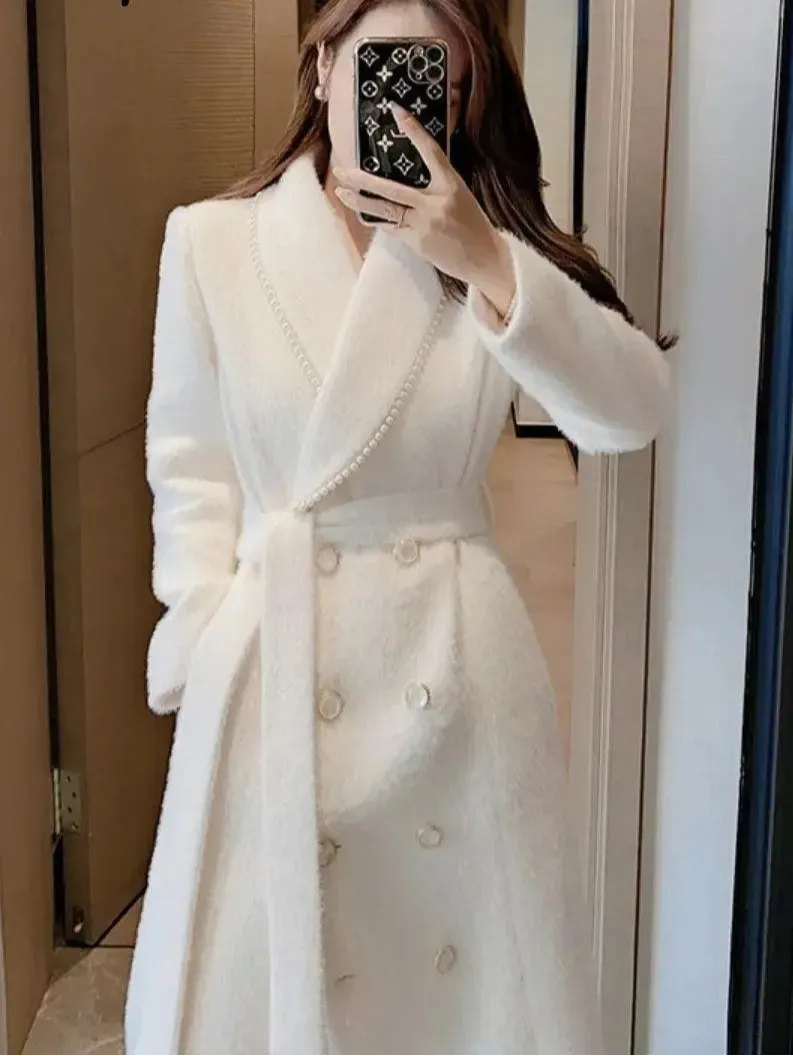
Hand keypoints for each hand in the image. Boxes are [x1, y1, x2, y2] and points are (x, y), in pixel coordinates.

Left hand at [333, 103, 515, 316]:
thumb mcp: (459, 196)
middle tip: (341, 169)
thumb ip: (435, 185)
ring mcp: (424, 223)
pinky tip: (363, 213)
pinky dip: (377, 219)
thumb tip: (407, 176)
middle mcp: (435, 202)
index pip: (430, 151)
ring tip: (341, 192)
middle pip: (391, 188)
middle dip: (362, 179)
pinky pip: (391, 227)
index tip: (396, 110)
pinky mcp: (417, 241)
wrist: (484, 259)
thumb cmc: (472, 225)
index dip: (413, 130)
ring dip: (359, 201)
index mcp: (451, 184)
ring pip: (384, 210)